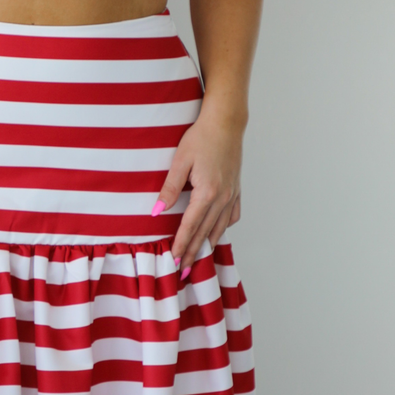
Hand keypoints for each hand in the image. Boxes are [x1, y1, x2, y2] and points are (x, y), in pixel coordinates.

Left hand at [153, 102, 244, 276]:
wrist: (226, 123)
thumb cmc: (201, 138)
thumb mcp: (179, 162)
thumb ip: (169, 189)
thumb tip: (157, 212)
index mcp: (207, 193)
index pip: (190, 227)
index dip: (181, 246)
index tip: (173, 261)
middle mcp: (223, 198)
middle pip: (205, 233)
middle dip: (193, 253)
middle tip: (182, 272)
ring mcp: (233, 195)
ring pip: (220, 228)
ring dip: (208, 245)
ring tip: (198, 260)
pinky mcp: (237, 189)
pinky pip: (232, 216)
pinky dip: (224, 228)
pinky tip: (217, 233)